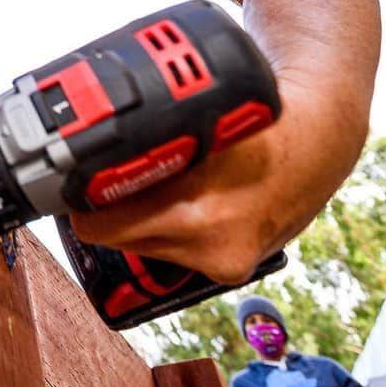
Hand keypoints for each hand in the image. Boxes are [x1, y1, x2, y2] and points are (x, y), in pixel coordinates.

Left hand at [69, 88, 353, 286]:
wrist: (317, 142)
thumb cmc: (259, 121)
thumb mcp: (194, 116)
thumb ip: (147, 135)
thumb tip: (85, 134)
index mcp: (198, 214)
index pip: (102, 225)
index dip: (80, 199)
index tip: (68, 179)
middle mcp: (210, 248)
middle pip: (118, 237)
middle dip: (105, 207)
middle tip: (97, 175)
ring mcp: (221, 264)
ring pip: (143, 245)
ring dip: (135, 218)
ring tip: (143, 181)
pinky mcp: (229, 269)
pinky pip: (171, 250)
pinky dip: (162, 227)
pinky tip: (168, 198)